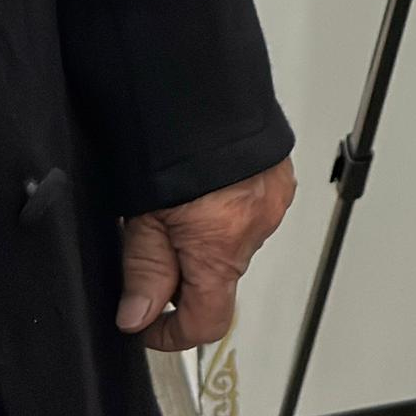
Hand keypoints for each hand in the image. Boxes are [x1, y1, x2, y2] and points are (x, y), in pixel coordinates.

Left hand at [117, 157, 299, 348]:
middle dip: (182, 272)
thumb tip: (137, 317)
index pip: (205, 323)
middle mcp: (254, 230)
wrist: (202, 81)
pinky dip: (225, 208)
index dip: (169, 334)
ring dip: (205, 238)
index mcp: (220, 249)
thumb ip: (143, 269)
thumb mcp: (140, 214)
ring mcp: (272, 202)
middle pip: (217, 278)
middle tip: (148, 239)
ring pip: (232, 242)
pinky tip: (205, 185)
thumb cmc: (170, 139)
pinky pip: (249, 209)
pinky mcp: (279, 177)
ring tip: (175, 203)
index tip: (143, 324)